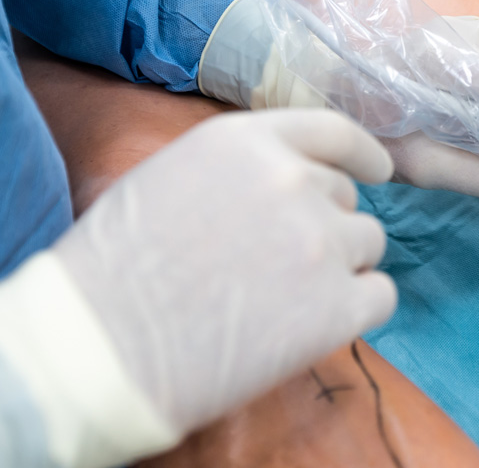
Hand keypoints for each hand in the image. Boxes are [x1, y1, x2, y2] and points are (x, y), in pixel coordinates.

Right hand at [54, 109, 396, 431]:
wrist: (98, 346)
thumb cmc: (114, 267)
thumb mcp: (169, 176)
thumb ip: (238, 169)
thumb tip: (280, 182)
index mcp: (248, 141)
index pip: (333, 131)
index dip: (361, 153)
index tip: (378, 170)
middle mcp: (293, 180)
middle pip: (345, 197)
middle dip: (323, 225)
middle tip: (275, 265)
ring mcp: (320, 243)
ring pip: (368, 243)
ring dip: (340, 267)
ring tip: (284, 299)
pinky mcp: (338, 307)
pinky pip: (380, 295)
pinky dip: (357, 309)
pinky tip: (311, 326)